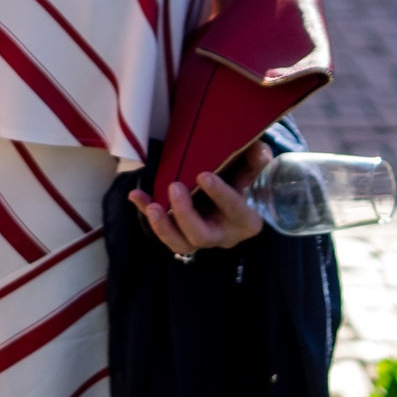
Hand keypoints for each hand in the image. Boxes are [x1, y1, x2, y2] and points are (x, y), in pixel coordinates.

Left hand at [128, 143, 267, 257]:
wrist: (231, 196)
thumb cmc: (242, 182)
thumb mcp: (252, 170)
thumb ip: (256, 161)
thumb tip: (260, 150)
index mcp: (245, 221)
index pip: (235, 211)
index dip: (220, 195)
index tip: (203, 175)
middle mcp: (222, 236)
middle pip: (202, 237)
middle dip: (185, 214)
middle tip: (175, 187)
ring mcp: (199, 238)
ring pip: (180, 245)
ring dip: (162, 227)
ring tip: (151, 205)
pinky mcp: (179, 233)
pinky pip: (163, 230)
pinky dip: (146, 214)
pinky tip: (136, 196)